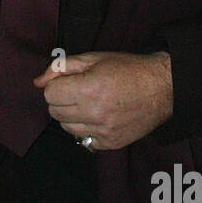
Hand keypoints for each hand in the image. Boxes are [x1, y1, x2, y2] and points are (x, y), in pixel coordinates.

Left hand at [34, 50, 172, 151]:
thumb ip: (61, 67)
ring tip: (90, 104)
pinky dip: (86, 129)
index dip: (58, 85)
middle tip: (80, 91)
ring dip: (72, 116)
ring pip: (66, 128)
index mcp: (89, 88)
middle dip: (62, 100)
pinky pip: (83, 140)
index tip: (71, 81)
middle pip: (55, 112)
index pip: (50, 94)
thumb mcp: (93, 58)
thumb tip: (38, 82)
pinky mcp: (111, 143)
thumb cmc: (128, 69)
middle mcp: (95, 113)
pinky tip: (99, 117)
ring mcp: (103, 131)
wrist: (163, 88)